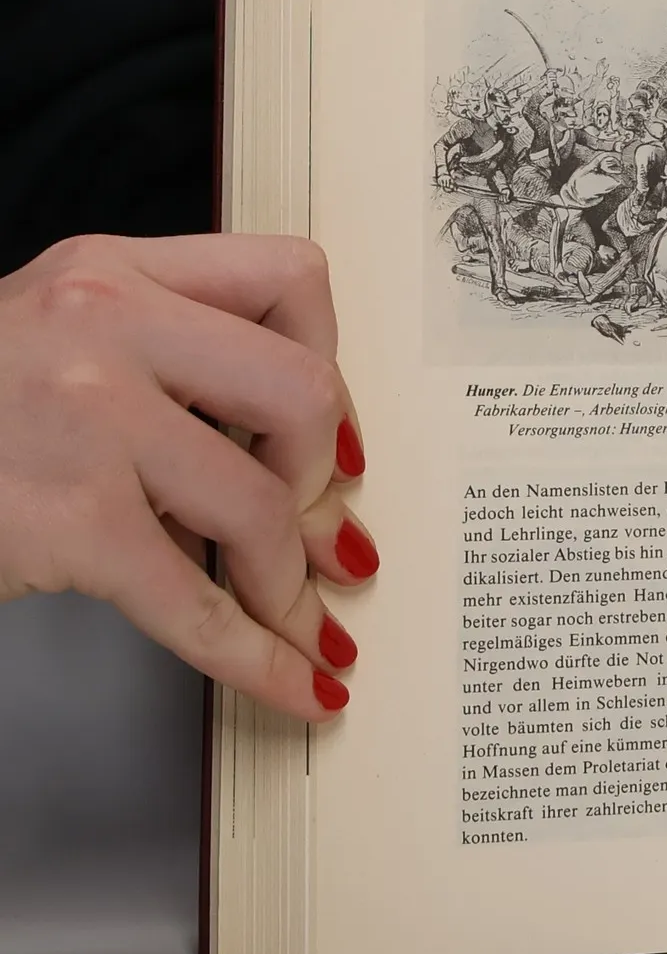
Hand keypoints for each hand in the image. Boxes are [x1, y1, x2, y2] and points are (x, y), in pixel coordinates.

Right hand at [0, 234, 375, 720]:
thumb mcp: (45, 333)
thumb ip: (160, 355)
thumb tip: (301, 449)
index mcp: (110, 272)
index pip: (289, 280)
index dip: (333, 362)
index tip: (333, 428)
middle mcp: (104, 326)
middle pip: (304, 393)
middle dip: (322, 477)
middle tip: (313, 526)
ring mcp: (86, 420)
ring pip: (261, 506)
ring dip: (289, 582)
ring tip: (292, 613)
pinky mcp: (66, 519)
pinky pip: (199, 604)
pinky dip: (261, 658)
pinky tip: (294, 682)